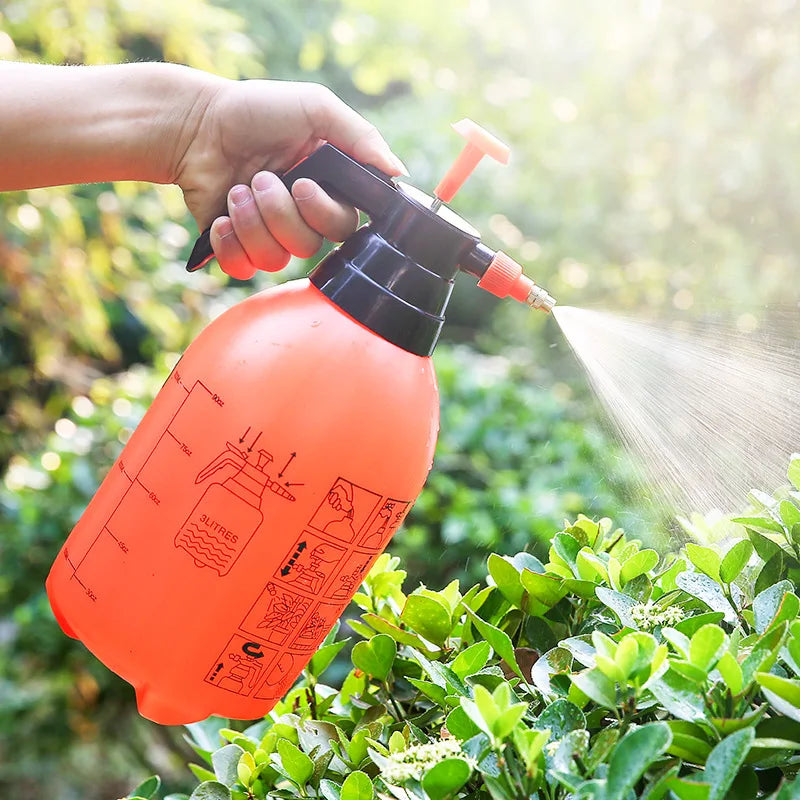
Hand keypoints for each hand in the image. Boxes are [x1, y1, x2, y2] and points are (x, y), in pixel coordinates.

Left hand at [175, 79, 406, 278]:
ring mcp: (269, 234)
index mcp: (326, 189)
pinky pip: (244, 269)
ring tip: (236, 191)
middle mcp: (301, 216)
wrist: (195, 124)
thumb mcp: (315, 107)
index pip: (344, 226)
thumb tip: (399, 172)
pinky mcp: (237, 247)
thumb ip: (361, 137)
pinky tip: (222, 218)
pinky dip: (231, 244)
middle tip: (260, 179)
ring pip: (277, 258)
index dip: (323, 212)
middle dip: (280, 212)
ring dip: (252, 222)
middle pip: (310, 246)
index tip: (301, 183)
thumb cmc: (256, 111)